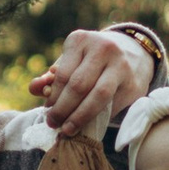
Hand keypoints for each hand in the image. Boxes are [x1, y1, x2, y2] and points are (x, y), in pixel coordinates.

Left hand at [31, 25, 154, 136]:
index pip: (63, 74)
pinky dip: (97, 119)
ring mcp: (122, 65)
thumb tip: (34, 89)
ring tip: (67, 129)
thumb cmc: (92, 61)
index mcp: (81, 40)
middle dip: (63, 109)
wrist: (133, 54)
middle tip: (53, 123)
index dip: (53, 97)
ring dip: (80, 117)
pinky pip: (112, 106)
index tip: (47, 111)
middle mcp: (103, 48)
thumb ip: (51, 77)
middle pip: (78, 86)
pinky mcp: (134, 84)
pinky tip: (87, 125)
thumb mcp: (71, 61)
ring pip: (98, 97)